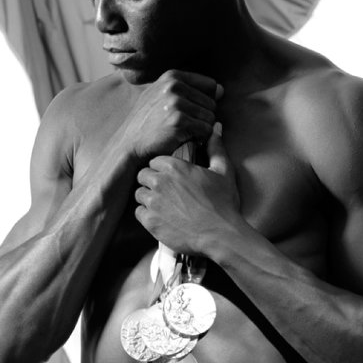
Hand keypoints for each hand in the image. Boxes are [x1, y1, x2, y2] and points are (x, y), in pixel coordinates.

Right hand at [119, 70, 222, 159]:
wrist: (130, 144)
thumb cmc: (148, 122)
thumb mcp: (161, 96)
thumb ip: (189, 89)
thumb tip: (222, 90)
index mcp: (172, 76)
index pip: (211, 85)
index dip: (205, 102)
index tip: (190, 112)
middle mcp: (174, 85)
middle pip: (212, 103)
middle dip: (202, 117)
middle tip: (183, 125)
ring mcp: (176, 103)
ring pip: (210, 117)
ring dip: (200, 129)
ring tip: (182, 132)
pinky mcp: (179, 121)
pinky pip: (206, 130)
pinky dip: (199, 138)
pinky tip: (183, 139)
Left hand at [134, 123, 244, 254]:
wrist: (220, 233)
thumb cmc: (223, 202)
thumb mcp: (223, 171)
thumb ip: (216, 148)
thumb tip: (215, 129)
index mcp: (174, 167)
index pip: (154, 161)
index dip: (162, 168)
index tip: (170, 176)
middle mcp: (159, 182)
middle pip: (143, 175)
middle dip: (151, 181)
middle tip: (164, 191)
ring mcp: (153, 202)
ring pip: (139, 194)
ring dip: (148, 197)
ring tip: (162, 204)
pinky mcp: (150, 221)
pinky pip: (138, 213)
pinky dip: (146, 214)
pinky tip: (160, 217)